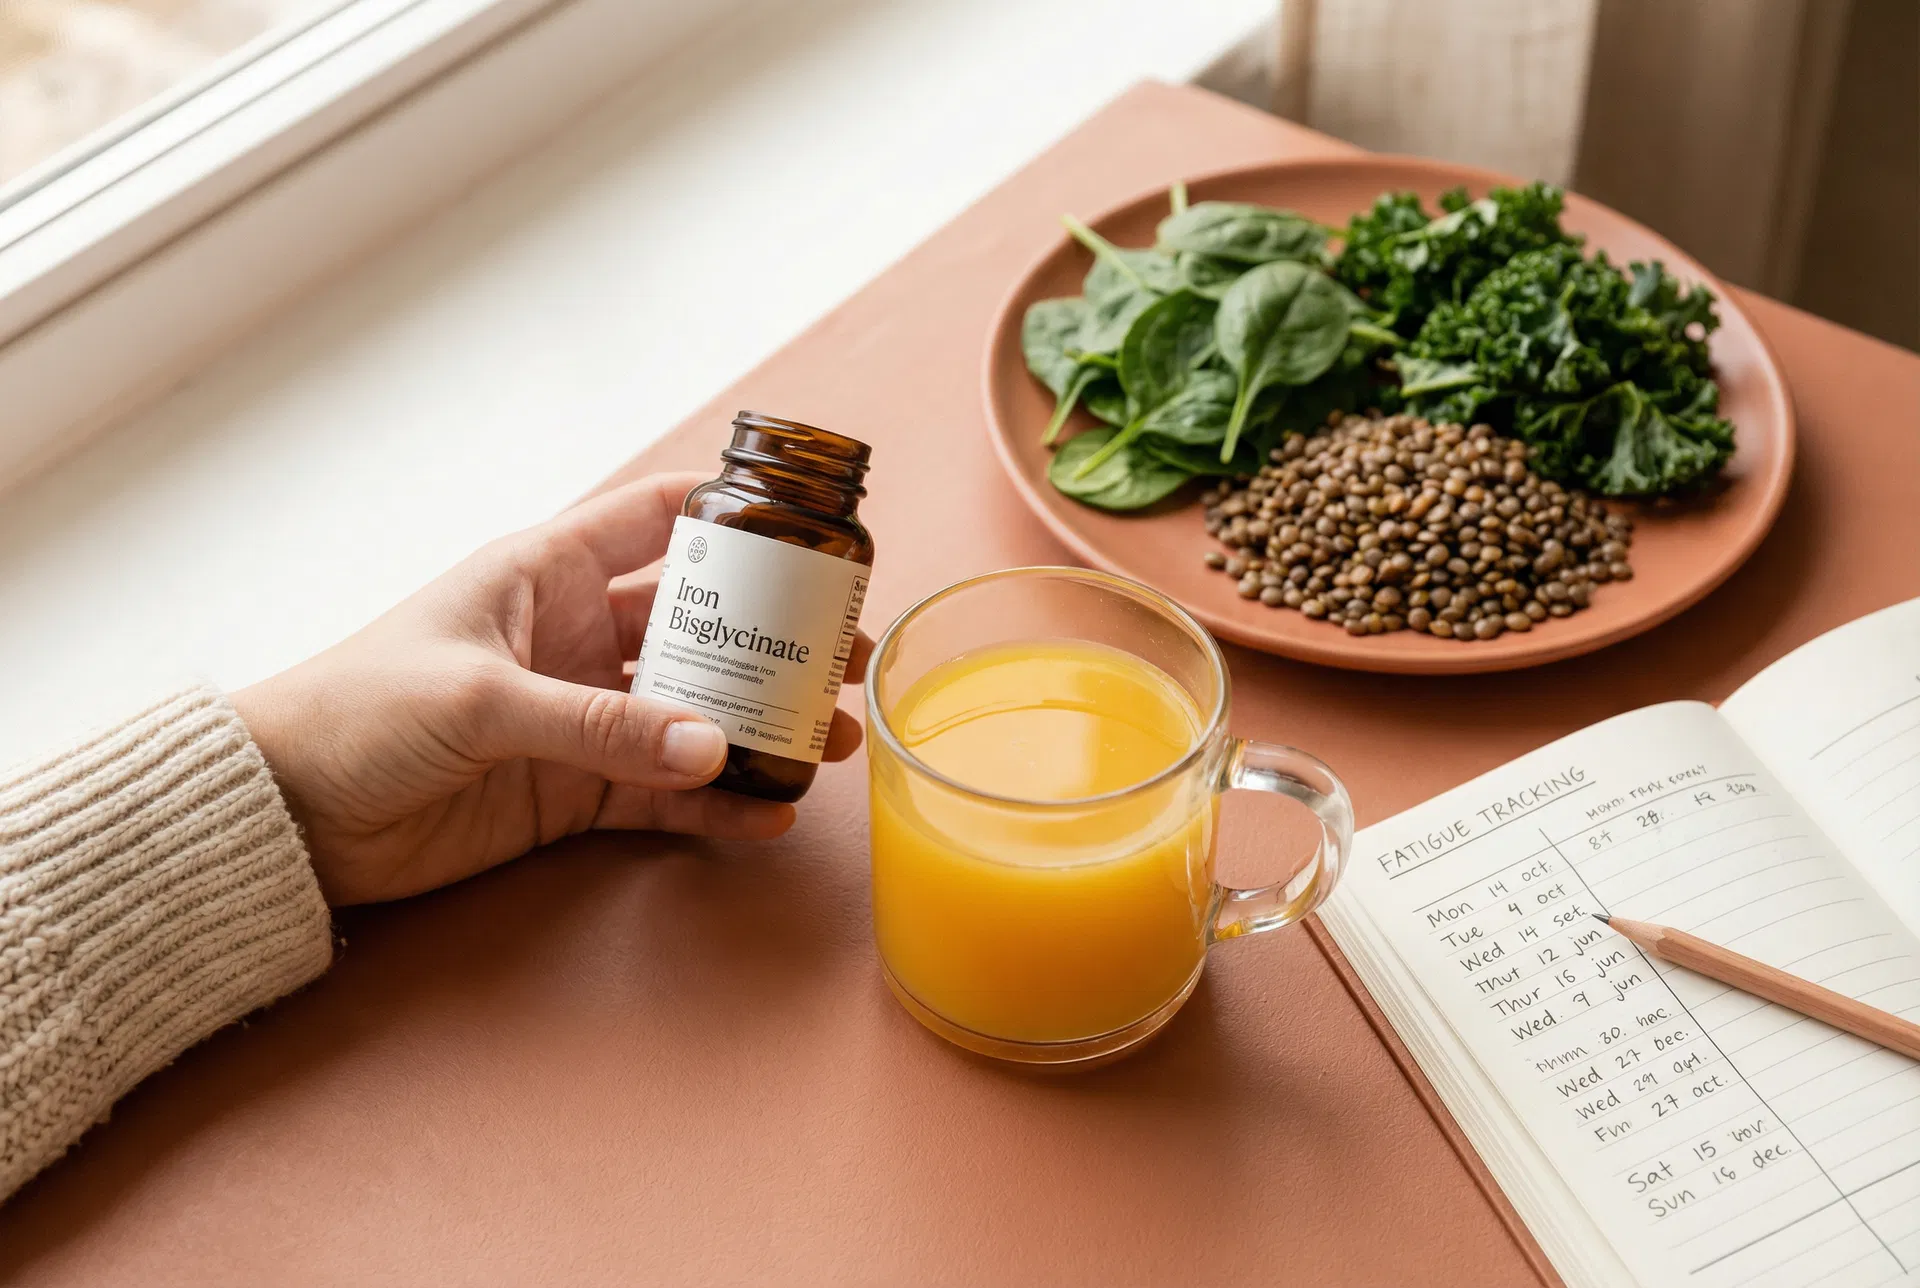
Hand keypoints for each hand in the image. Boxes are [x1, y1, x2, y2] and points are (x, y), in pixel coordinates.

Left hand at [232, 474, 868, 905]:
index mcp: (548, 573)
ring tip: (833, 742)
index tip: (810, 527)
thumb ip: (600, 726)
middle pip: (700, 625)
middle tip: (846, 658)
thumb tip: (715, 746)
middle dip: (776, 639)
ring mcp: (582, 717)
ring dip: (762, 725)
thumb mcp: (483, 701)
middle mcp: (578, 637)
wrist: (289, 814)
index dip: (732, 513)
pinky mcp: (574, 792)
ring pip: (695, 713)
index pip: (657, 519)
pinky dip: (716, 805)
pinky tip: (769, 813)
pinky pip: (664, 795)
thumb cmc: (362, 711)